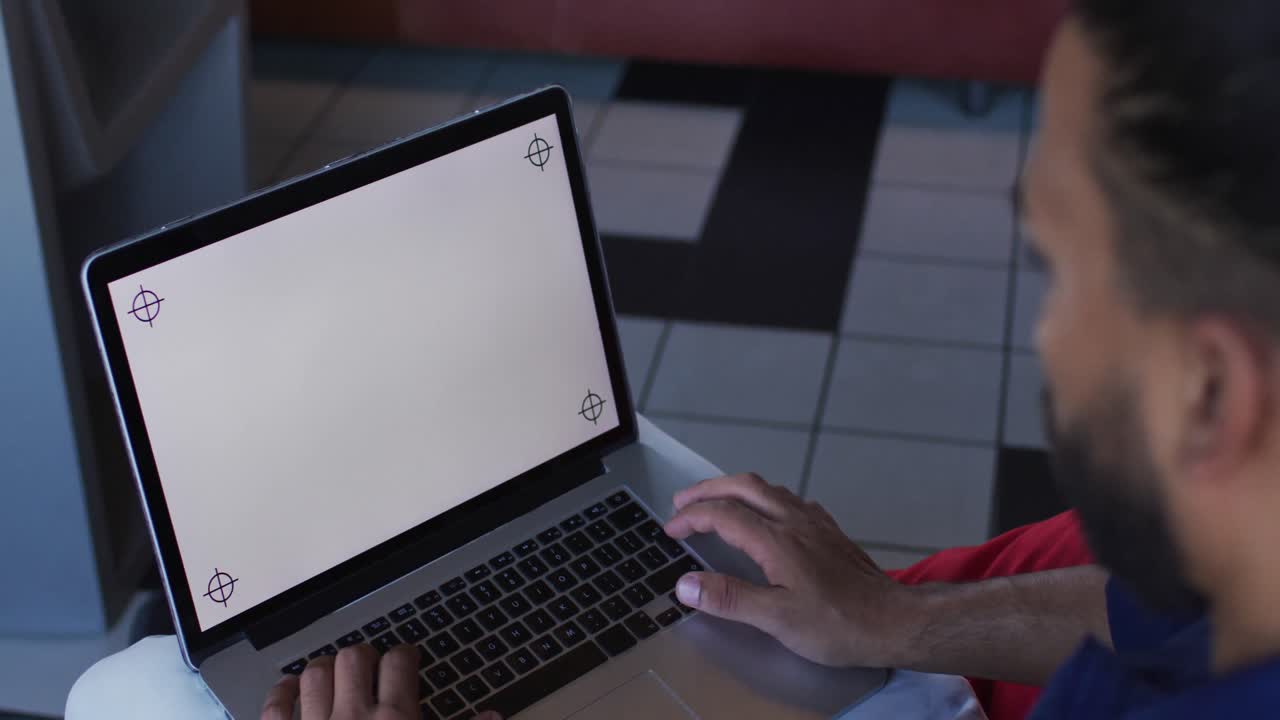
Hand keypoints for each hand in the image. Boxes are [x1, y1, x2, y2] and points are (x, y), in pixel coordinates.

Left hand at [260, 643, 501, 719]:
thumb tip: (494, 718)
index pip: (400, 662)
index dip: (405, 654)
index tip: (406, 658)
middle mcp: (353, 718)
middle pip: (355, 658)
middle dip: (365, 657)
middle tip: (371, 667)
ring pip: (315, 674)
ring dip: (325, 669)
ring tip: (334, 674)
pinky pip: (275, 707)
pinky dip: (281, 694)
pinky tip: (291, 692)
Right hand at [664, 474, 918, 667]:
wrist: (893, 621)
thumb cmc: (837, 624)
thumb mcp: (777, 619)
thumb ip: (730, 598)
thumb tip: (685, 584)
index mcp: (777, 540)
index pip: (723, 514)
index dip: (691, 518)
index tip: (671, 529)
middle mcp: (795, 521)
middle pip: (744, 487)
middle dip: (708, 490)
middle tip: (682, 502)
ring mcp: (815, 522)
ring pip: (768, 488)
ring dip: (735, 489)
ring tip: (716, 502)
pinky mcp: (830, 531)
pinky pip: (790, 499)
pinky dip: (765, 498)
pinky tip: (767, 515)